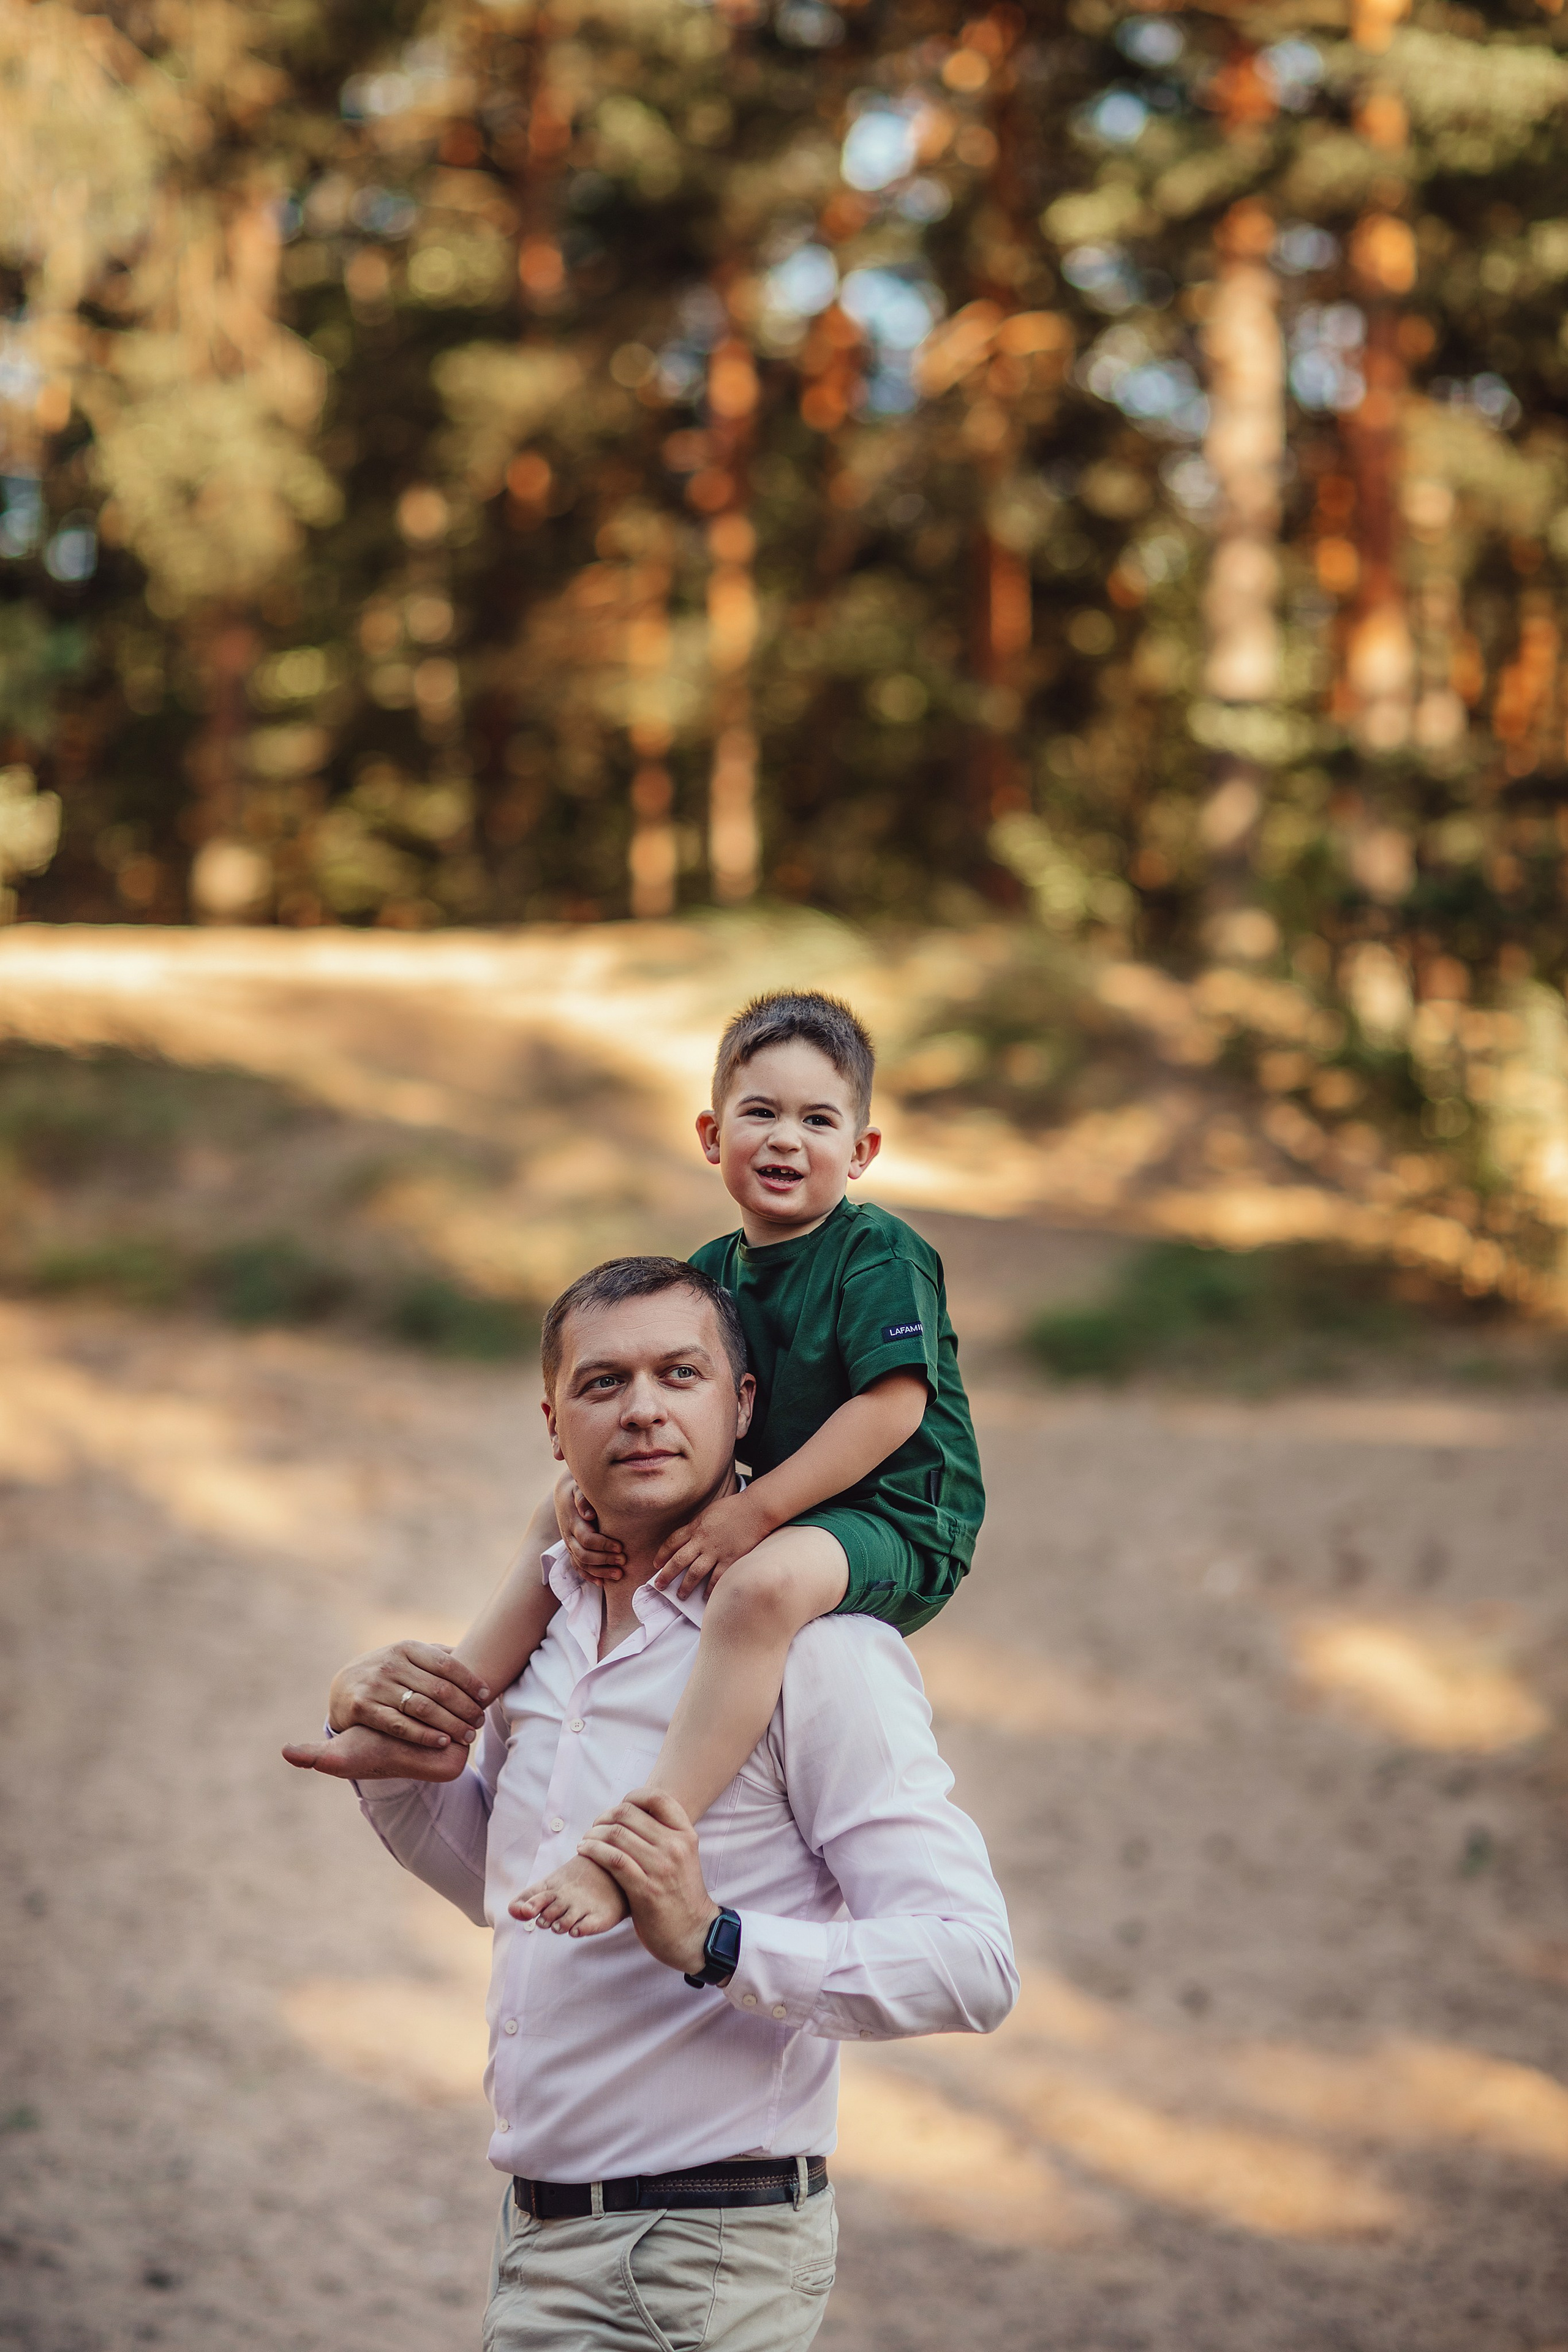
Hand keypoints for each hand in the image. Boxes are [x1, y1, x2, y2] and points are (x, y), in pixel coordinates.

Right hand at [326, 1641, 489, 1749]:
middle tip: (479, 1722)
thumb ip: (437, 1655)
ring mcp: (376, 1685)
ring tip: (467, 1736)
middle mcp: (391, 1663)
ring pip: (422, 1708)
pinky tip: (442, 1742)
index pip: (447, 1664)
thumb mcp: (408, 1656)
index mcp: (407, 1647)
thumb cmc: (387, 1672)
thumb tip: (475, 1651)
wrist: (342, 1686)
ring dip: (450, 1724)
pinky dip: (424, 1735)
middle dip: (464, 1707)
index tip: (487, 1696)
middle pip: (438, 1689)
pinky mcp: (362, 1707)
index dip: (470, 1681)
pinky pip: (399, 1725)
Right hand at [556, 1474, 624, 1583]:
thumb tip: (589, 1514)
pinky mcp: (571, 1549)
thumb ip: (584, 1499)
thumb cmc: (579, 1488)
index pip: (586, 1539)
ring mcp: (569, 1544)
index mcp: (573, 1520)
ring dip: (600, 1571)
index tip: (620, 1547)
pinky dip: (588, 1576)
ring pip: (581, 1564)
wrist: (565, 1492)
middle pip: (584, 1555)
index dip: (603, 1545)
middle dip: (604, 1560)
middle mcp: (568, 1535)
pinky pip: (577, 1567)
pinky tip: (601, 1583)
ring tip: (619, 1575)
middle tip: (623, 1561)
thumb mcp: (579, 1487)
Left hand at [576, 1790, 719, 1976]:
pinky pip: (612, 1859)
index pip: (657, 1798)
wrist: (693, 1933)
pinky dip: (593, 1850)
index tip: (618, 1809)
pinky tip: (585, 1851)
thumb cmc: (682, 1894)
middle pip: (629, 1813)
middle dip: (605, 1817)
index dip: (632, 1797)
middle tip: (595, 1827)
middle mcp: (674, 1846)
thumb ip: (665, 1836)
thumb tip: (635, 1814)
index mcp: (686, 1835)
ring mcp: (660, 1867)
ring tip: (586, 1840)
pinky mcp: (644, 1888)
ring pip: (617, 1834)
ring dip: (594, 1833)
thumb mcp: (684, 1857)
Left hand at [651, 1490, 771, 1598]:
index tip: (656, 1565)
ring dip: (686, 1586)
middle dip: (667, 1575)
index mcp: (696, 1527)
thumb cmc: (734, 1508)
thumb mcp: (708, 1512)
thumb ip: (697, 1526)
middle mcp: (702, 1541)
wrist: (756, 1509)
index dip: (662, 1555)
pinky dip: (710, 1589)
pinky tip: (705, 1596)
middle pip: (679, 1560)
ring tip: (681, 1596)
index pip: (672, 1542)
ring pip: (695, 1573)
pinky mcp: (730, 1559)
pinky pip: (716, 1578)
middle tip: (659, 1586)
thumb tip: (688, 1537)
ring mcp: (716, 1551)